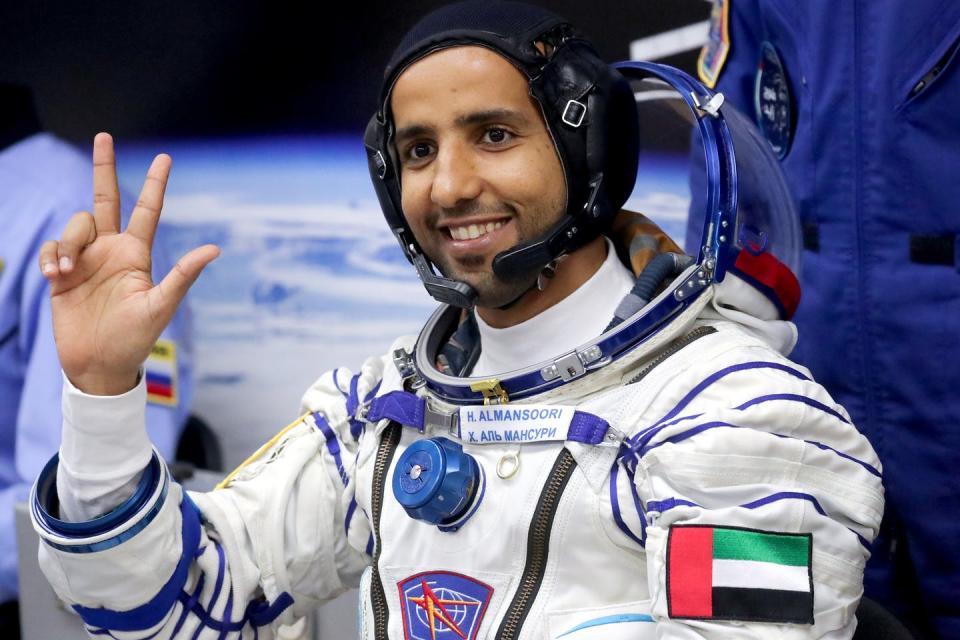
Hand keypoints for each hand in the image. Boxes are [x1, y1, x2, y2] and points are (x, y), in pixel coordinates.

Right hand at [39, 133, 218, 395]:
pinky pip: (54, 248)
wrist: (98, 364)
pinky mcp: (61, 272)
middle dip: (104, 167)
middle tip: (105, 136)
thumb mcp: (161, 306)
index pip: (147, 211)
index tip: (164, 158)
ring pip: (76, 225)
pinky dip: (53, 256)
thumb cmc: (135, 339)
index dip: (154, 185)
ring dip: (70, 242)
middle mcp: (112, 250)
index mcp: (137, 255)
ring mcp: (86, 260)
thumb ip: (183, 275)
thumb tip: (215, 248)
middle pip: (106, 199)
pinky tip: (57, 277)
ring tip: (69, 272)